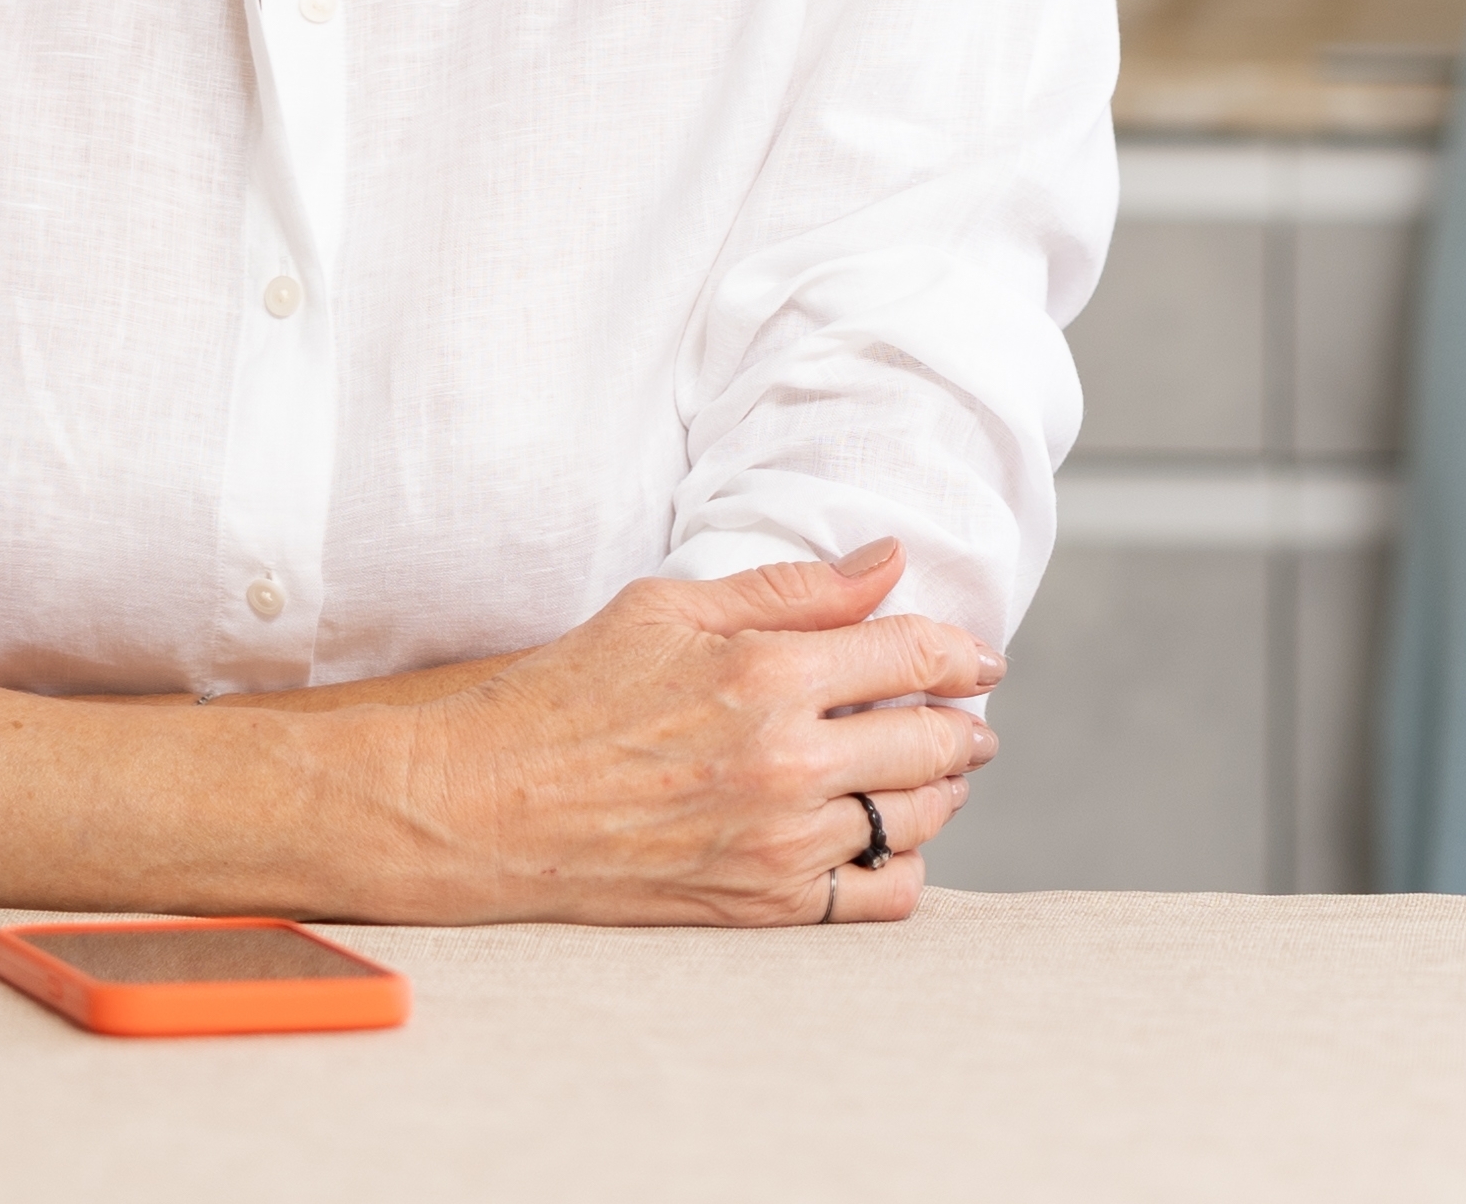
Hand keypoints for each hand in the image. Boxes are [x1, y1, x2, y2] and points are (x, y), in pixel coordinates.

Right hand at [396, 540, 1000, 925]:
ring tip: (931, 776)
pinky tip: (885, 843)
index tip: (979, 660)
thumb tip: (887, 561)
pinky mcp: (759, 904)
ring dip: (940, 794)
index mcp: (768, 674)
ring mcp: (777, 842)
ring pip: (917, 822)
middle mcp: (786, 762)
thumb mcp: (672, 608)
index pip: (914, 656)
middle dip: (964, 728)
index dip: (962, 654)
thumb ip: (794, 588)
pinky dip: (902, 870)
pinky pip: (878, 899)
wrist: (487, 804)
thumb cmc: (569, 693)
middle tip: (966, 723)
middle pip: (933, 745)